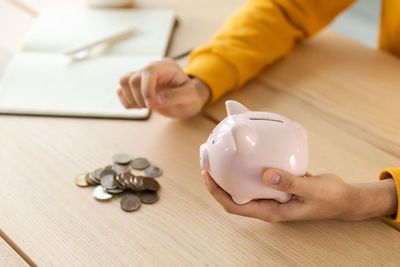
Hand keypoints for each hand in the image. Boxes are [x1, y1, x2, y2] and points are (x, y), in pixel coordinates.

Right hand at [117, 58, 210, 117]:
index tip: (150, 105)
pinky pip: (121, 91)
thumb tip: (156, 99)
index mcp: (166, 66)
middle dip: (141, 97)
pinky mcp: (135, 86)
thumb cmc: (191, 96)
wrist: (187, 100)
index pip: (149, 70)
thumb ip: (176, 96)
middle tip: (153, 107)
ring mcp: (141, 76)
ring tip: (147, 106)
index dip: (146, 88)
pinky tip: (140, 107)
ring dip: (132, 99)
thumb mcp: (190, 96)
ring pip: (124, 82)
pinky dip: (127, 102)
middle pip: (133, 79)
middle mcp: (151, 68)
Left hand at [202, 169, 397, 221]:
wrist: (344, 197)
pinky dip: (250, 165)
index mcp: (270, 211)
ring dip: (232, 173)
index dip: (218, 193)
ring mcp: (271, 193)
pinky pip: (258, 174)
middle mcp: (267, 203)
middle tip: (209, 162)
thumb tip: (266, 174)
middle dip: (219, 182)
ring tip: (222, 155)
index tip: (208, 177)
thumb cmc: (329, 199)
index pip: (235, 206)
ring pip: (245, 184)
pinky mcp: (277, 183)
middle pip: (234, 196)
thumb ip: (289, 183)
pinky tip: (249, 150)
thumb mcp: (311, 191)